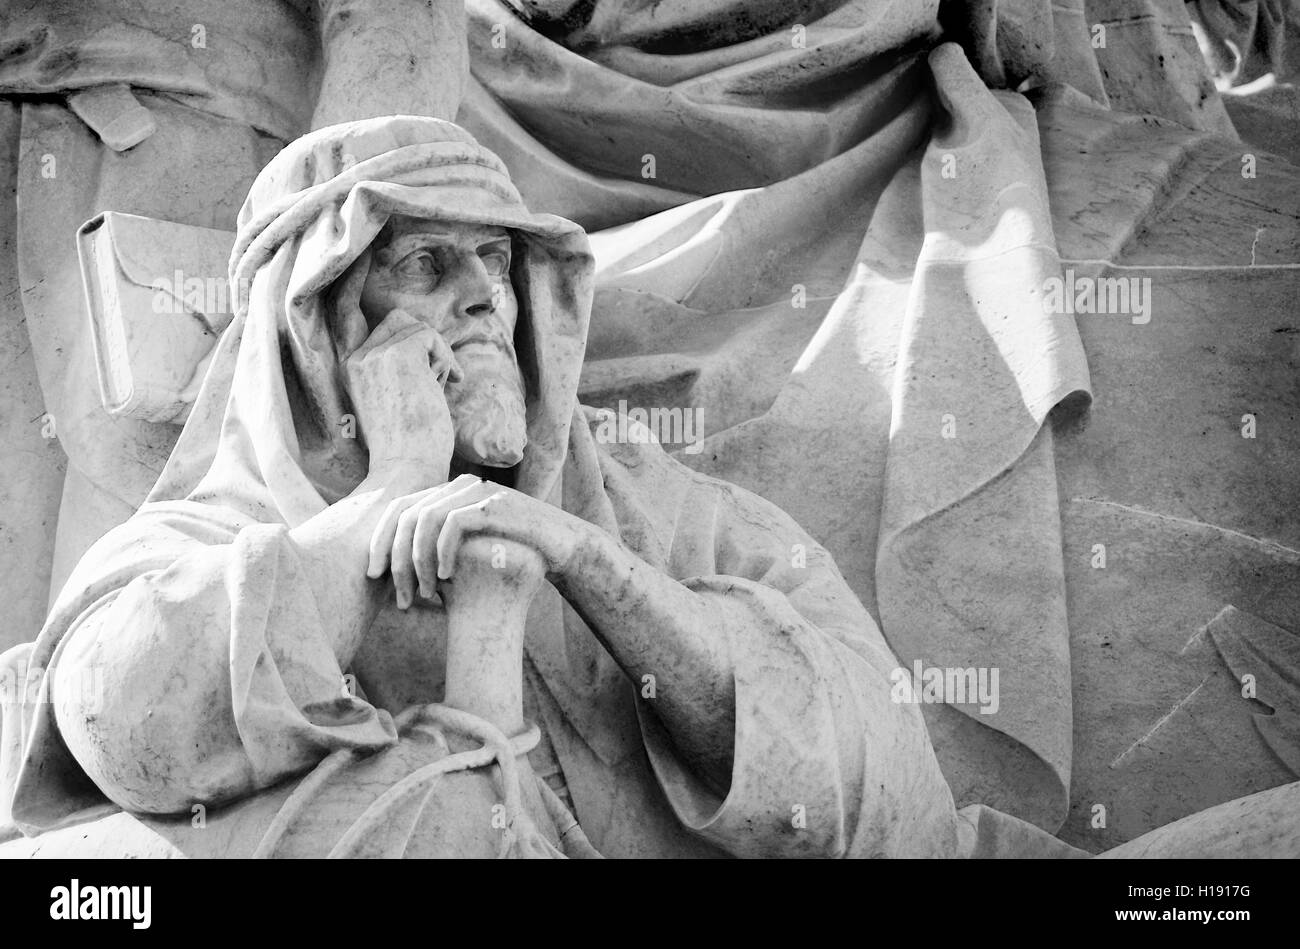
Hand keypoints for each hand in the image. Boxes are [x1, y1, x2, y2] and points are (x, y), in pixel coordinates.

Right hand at [344, 308, 460, 488]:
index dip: (412, 343)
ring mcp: (376, 355)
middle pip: (399, 320)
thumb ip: (398, 373)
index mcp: (351, 371)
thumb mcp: (392, 401)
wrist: (405, 468)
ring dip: (437, 355)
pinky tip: (450, 382)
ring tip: (440, 387)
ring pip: (417, 328)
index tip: (433, 369)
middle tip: (439, 377)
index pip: (381, 331)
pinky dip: (446, 357)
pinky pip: (431, 336)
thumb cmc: (407, 447)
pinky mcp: (399, 355)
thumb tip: (428, 347)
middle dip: (425, 344)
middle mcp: (358, 359)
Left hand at [366, 475, 595, 608]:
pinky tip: (443, 578)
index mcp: (446, 493)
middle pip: (406, 513)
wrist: (560, 545)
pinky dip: (442, 552)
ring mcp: (476, 491)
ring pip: (425, 518)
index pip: (398, 508)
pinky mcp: (494, 504)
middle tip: (397, 594)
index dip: (379, 540)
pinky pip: (454, 523)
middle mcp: (456, 486)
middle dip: (395, 557)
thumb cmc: (512, 552)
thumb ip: (438, 552)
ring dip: (418, 560)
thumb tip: (397, 572)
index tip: (374, 576)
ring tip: (422, 593)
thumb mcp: (469, 551)